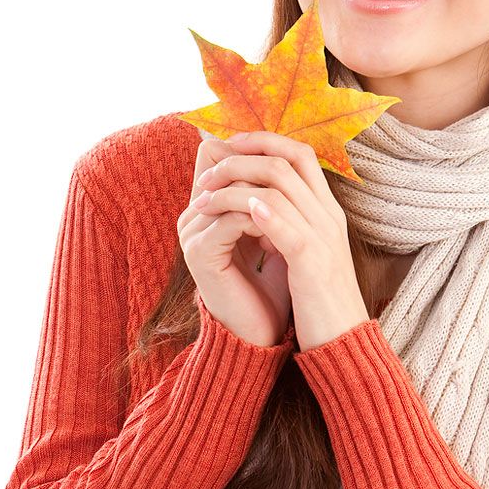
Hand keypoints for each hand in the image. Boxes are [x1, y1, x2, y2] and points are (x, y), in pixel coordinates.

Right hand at [177, 133, 291, 347]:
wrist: (260, 334)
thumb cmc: (270, 287)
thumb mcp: (272, 236)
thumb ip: (270, 202)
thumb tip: (287, 161)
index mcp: (206, 208)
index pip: (219, 155)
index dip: (255, 153)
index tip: (292, 169)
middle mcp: (192, 215)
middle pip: (225, 166)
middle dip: (265, 173)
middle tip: (297, 186)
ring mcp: (191, 233)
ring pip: (232, 190)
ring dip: (268, 197)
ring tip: (295, 211)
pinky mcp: (199, 252)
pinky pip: (232, 219)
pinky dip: (263, 220)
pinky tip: (283, 232)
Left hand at [188, 130, 370, 350]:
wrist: (344, 341)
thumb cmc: (320, 300)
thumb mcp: (305, 254)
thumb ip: (284, 224)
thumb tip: (252, 201)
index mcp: (327, 211)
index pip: (300, 153)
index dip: (263, 140)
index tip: (228, 147)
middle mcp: (328, 215)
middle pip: (286, 159)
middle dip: (241, 157)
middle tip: (207, 173)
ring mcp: (323, 236)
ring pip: (279, 186)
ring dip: (234, 186)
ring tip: (204, 199)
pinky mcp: (312, 263)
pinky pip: (287, 226)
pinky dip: (260, 213)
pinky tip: (237, 213)